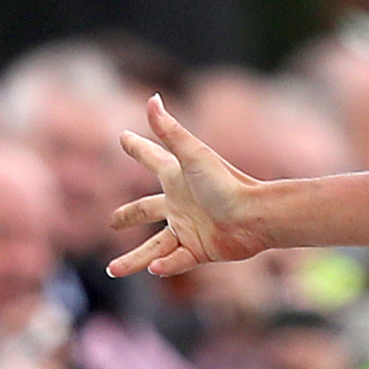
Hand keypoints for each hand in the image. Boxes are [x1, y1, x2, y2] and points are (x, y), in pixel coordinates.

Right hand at [108, 95, 269, 274]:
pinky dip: (165, 266)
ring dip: (134, 259)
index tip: (124, 138)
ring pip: (154, 247)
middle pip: (147, 209)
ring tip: (112, 270)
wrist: (255, 216)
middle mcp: (180, 204)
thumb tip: (152, 97)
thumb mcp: (193, 155)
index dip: (137, 148)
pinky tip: (153, 270)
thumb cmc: (226, 183)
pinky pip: (176, 261)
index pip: (151, 158)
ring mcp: (189, 229)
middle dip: (130, 215)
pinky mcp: (200, 250)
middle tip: (113, 222)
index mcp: (177, 178)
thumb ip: (169, 130)